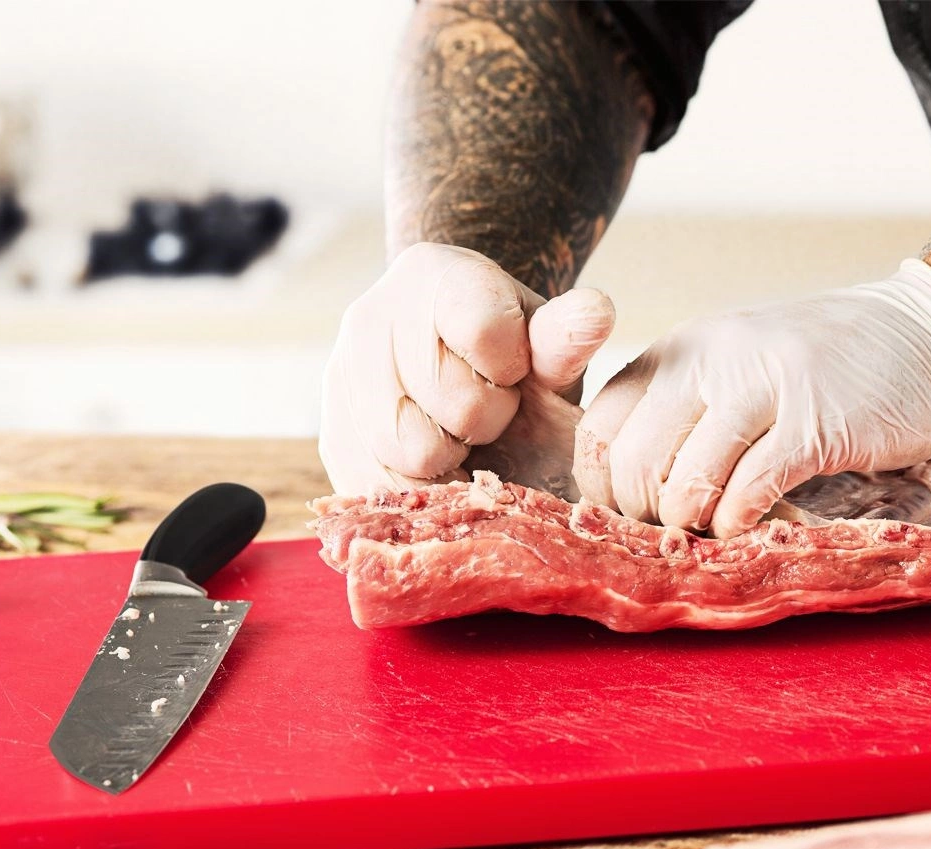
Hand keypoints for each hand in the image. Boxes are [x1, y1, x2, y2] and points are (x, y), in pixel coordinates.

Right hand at [320, 243, 614, 494]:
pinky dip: (418, 489)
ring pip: (410, 454)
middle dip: (484, 420)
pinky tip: (434, 466)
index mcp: (432, 276)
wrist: (448, 365)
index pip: (485, 333)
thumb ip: (564, 337)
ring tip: (455, 435)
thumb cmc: (510, 357)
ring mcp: (341, 378)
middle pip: (450, 406)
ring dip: (450, 459)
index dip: (512, 370)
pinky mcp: (332, 436)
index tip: (510, 371)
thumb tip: (598, 314)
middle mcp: (370, 319)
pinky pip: (379, 486)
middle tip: (485, 411)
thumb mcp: (543, 343)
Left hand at [574, 259, 930, 537]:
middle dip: (642, 513)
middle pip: (635, 460)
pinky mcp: (814, 424)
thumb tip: (622, 485)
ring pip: (687, 481)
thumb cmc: (811, 367)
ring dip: (691, 523)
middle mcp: (710, 360)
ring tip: (709, 528)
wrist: (919, 334)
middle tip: (666, 529)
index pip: (600, 424)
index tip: (618, 511)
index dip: (599, 482)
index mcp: (678, 350)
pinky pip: (749, 490)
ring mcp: (762, 387)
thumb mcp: (725, 368)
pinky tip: (745, 523)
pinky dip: (737, 522)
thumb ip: (675, 412)